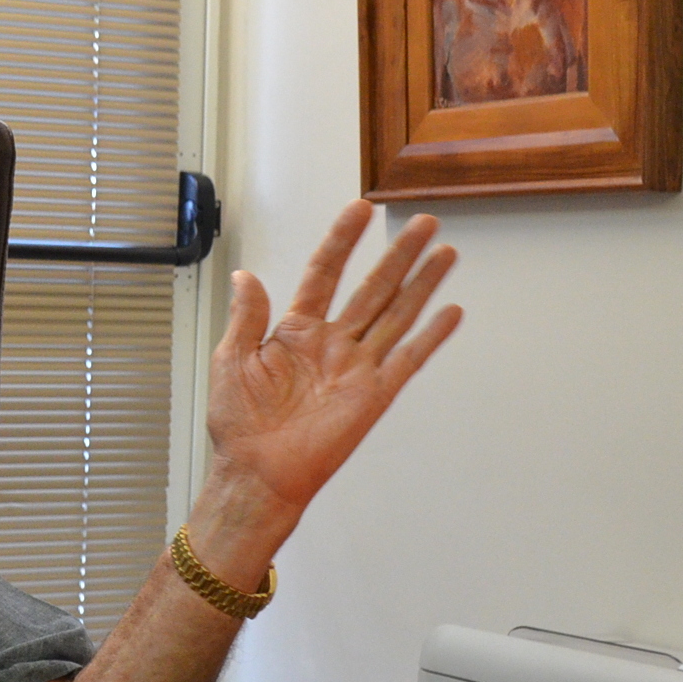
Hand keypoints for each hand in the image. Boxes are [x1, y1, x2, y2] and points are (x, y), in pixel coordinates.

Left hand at [205, 200, 460, 531]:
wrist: (257, 472)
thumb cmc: (239, 424)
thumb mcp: (232, 359)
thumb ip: (247, 316)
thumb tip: (245, 276)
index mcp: (294, 331)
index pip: (324, 272)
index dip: (342, 240)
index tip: (361, 209)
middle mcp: (331, 343)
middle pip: (372, 287)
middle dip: (398, 254)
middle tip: (424, 222)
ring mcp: (356, 367)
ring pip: (396, 314)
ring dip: (422, 284)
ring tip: (445, 252)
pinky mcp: (374, 394)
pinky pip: (407, 359)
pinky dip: (430, 336)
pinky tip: (450, 312)